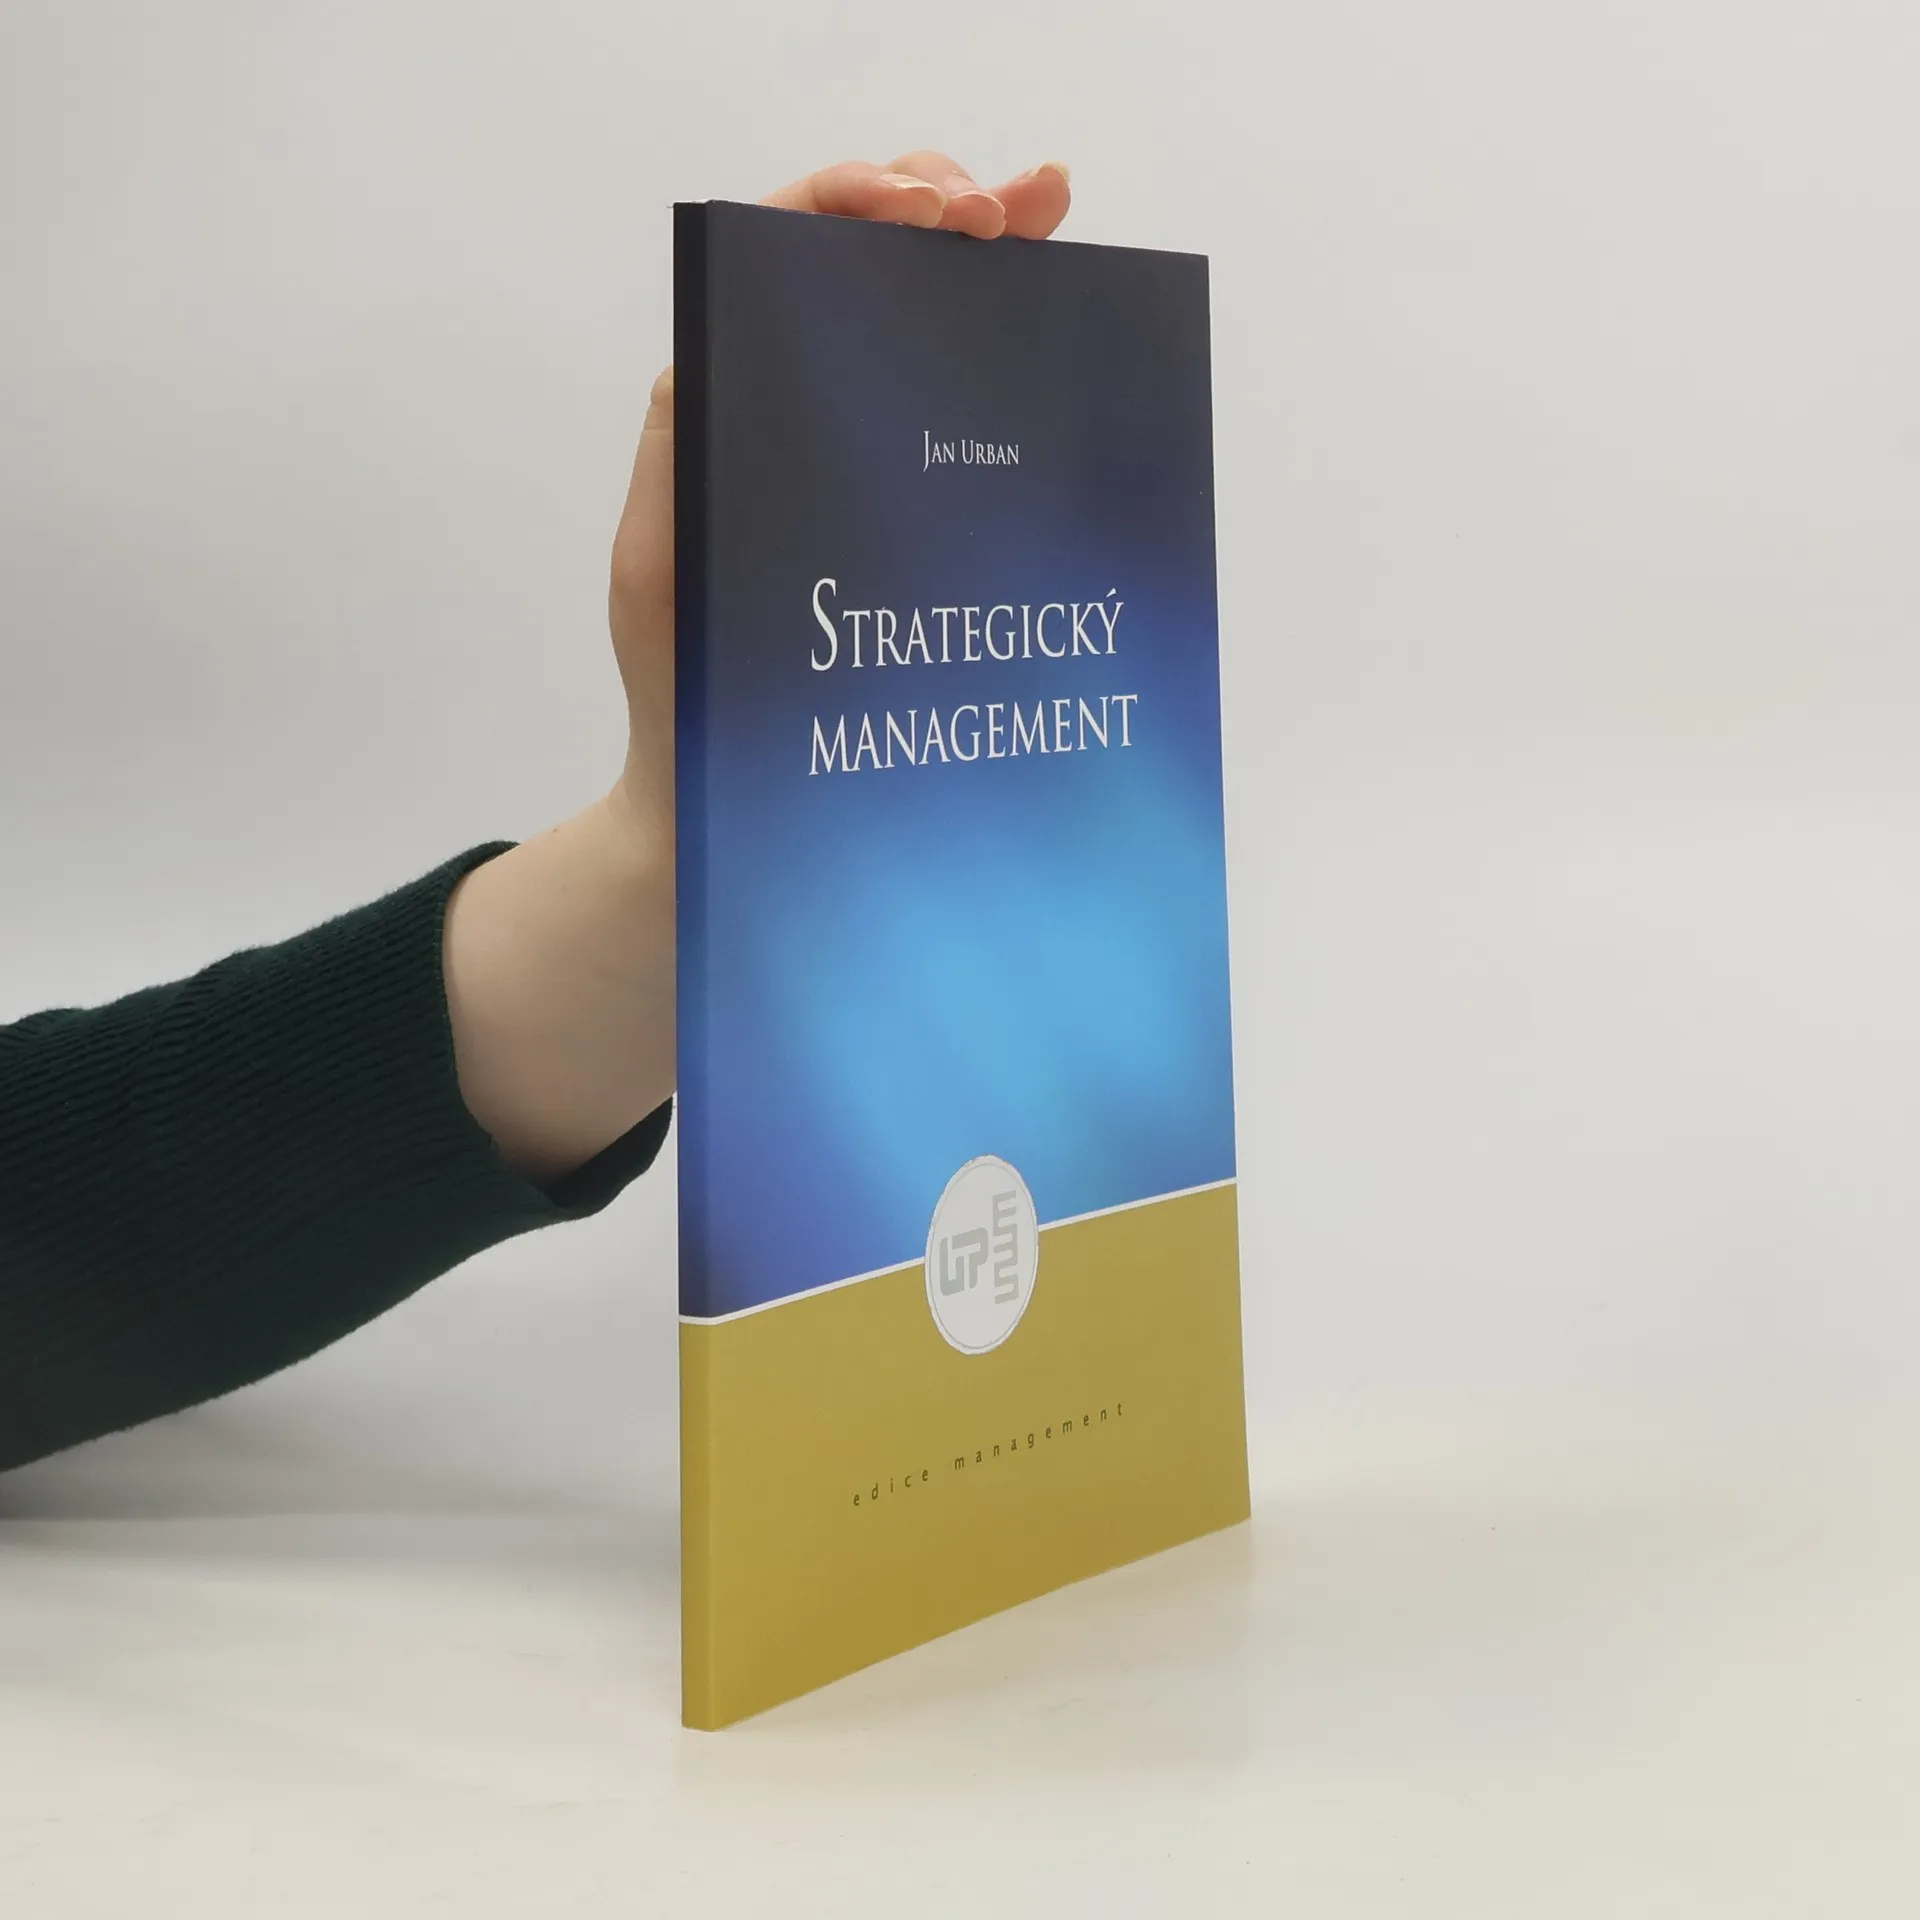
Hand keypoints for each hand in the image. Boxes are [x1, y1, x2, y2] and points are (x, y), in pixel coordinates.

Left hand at [607, 154, 1071, 852]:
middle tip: (1004, 213)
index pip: (784, 252)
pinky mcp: (918, 512)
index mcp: (731, 399)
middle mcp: (800, 408)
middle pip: (869, 261)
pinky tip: (1068, 303)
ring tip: (1048, 208)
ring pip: (928, 317)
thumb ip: (679, 461)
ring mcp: (867, 455)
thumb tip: (714, 344)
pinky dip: (1017, 345)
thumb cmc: (684, 690)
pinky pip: (967, 410)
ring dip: (993, 249)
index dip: (855, 202)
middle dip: (940, 202)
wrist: (729, 797)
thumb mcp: (657, 569)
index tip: (926, 212)